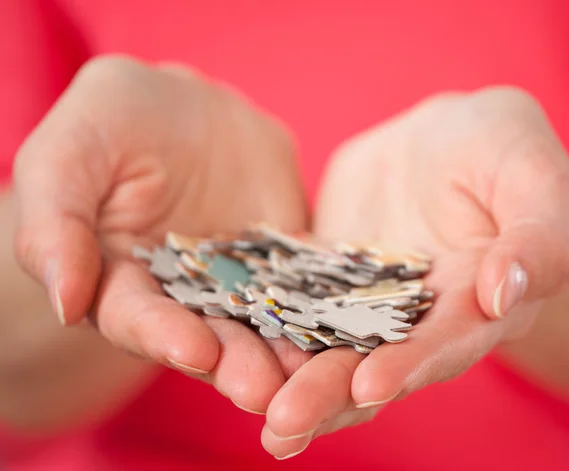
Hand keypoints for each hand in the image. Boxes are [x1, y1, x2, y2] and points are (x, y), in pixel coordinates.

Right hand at [12, 55, 309, 412]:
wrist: (179, 106)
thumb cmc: (110, 123)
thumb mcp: (66, 156)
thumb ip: (55, 228)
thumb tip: (65, 303)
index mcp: (123, 283)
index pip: (138, 319)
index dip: (162, 336)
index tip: (194, 350)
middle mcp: (184, 295)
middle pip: (208, 337)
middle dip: (235, 364)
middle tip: (262, 388)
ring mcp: (239, 281)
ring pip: (262, 323)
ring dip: (283, 352)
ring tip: (309, 375)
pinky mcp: (282, 259)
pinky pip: (305, 286)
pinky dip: (322, 308)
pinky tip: (345, 326)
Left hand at [261, 87, 568, 457]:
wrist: (443, 137)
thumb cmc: (503, 148)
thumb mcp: (532, 178)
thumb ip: (535, 239)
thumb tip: (502, 292)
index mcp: (473, 304)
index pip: (442, 344)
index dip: (409, 367)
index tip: (369, 386)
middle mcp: (415, 316)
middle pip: (373, 362)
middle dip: (330, 395)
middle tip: (283, 427)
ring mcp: (363, 299)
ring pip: (326, 345)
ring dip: (290, 380)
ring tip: (249, 408)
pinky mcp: (325, 274)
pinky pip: (292, 300)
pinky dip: (264, 323)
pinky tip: (224, 340)